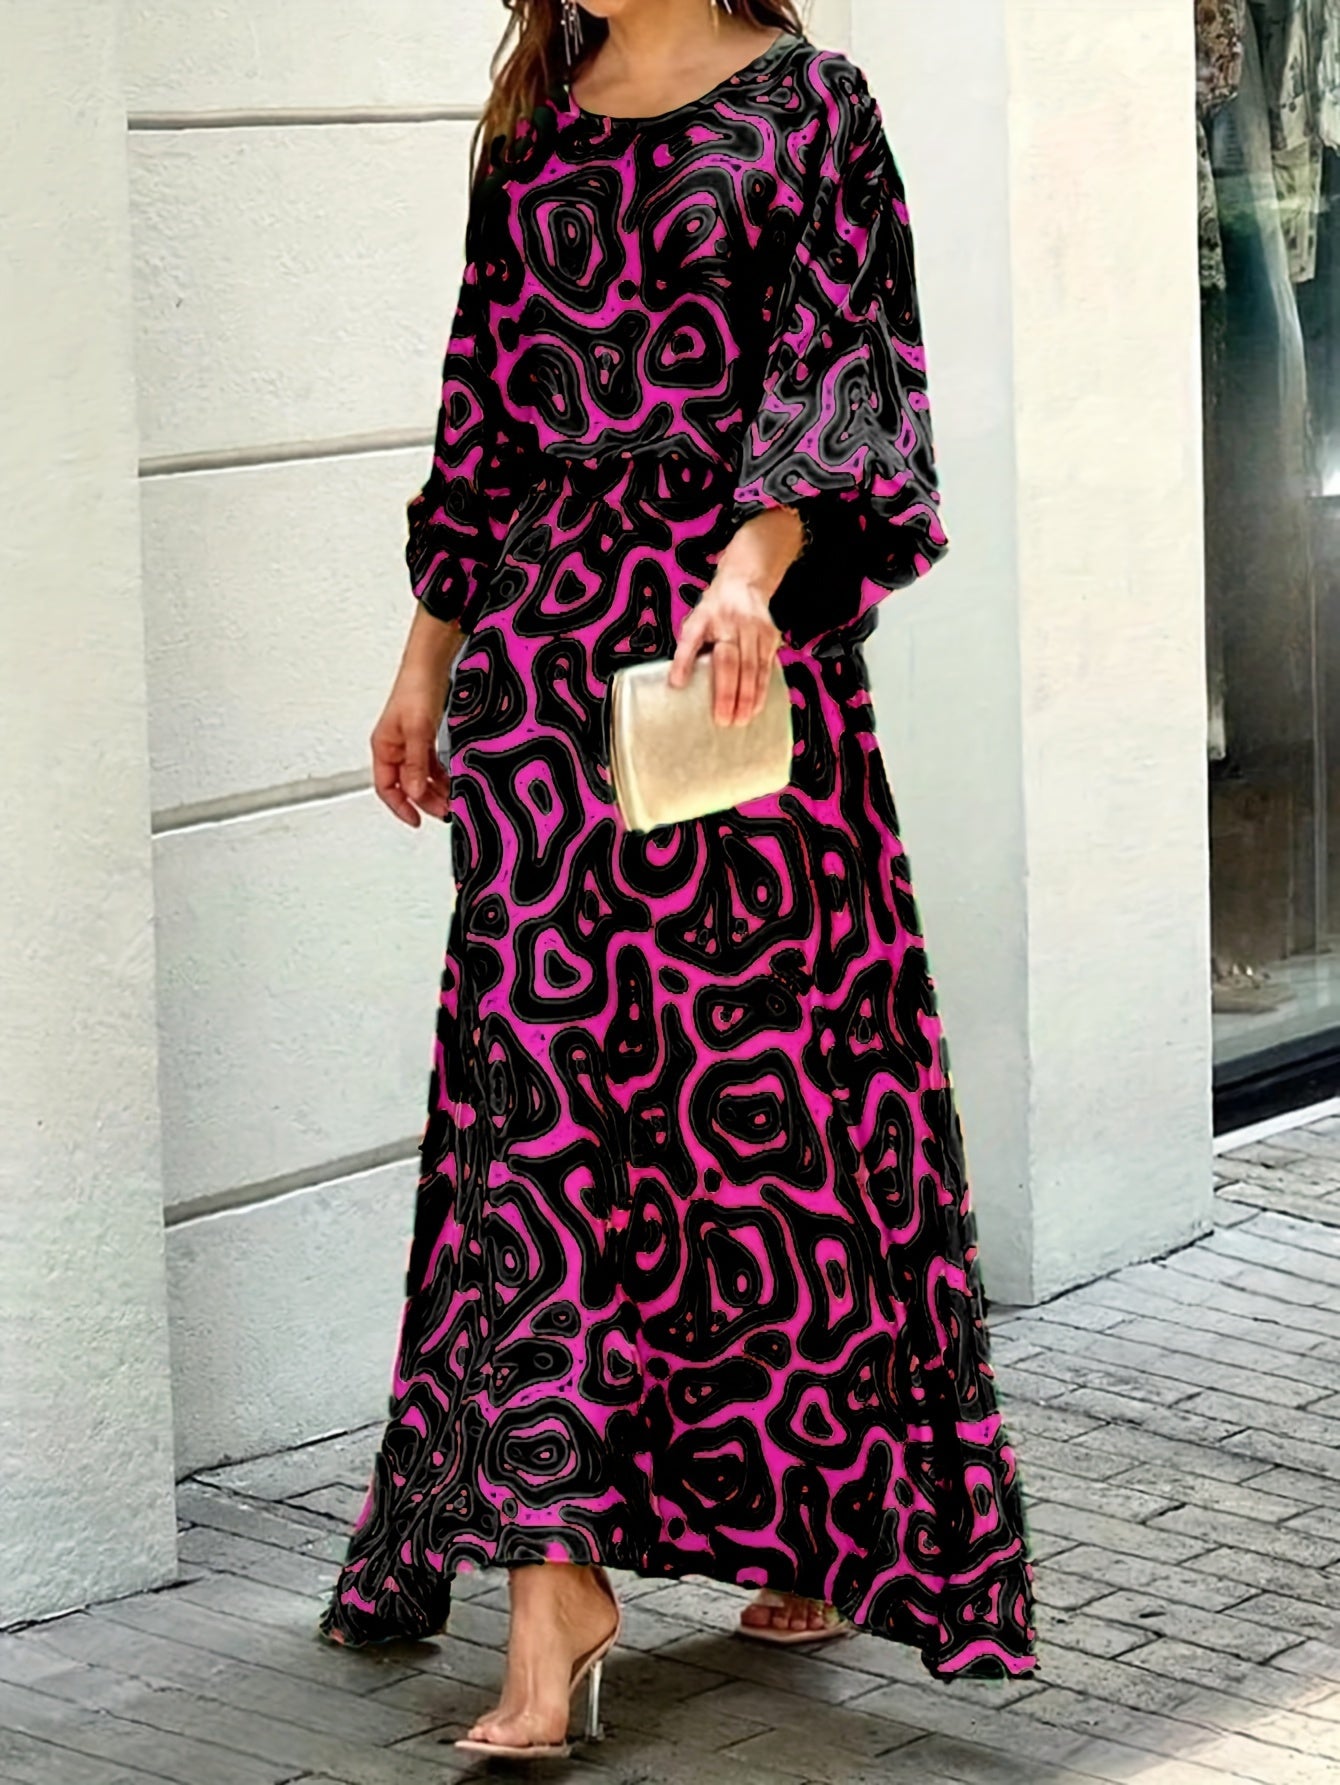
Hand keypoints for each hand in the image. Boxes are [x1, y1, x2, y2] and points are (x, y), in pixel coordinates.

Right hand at [371, 674, 451, 825]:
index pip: (386, 788)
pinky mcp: (423, 736)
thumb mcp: (417, 731)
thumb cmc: (416, 688)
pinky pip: (429, 764)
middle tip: (444, 812)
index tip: (416, 820)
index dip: (400, 807)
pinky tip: (451, 782)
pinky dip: (439, 775)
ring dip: (434, 790)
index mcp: (384, 747)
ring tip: (451, 800)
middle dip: (423, 802)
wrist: (430, 664)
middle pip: (405, 785)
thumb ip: (415, 764)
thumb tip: (413, 792)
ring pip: (419, 776)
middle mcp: (394, 748)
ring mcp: (409, 743)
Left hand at [669, 572, 781, 725]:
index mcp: (706, 618)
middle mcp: (731, 622)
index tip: (677, 683)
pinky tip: (757, 707)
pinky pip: (767, 667)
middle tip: (724, 720)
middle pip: (731, 662)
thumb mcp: (695, 623)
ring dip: (748, 696)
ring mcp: (754, 628)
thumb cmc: (714, 612)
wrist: (744, 583)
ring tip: (742, 720)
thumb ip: (688, 649)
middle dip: (728, 693)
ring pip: (753, 667)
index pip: (692, 640)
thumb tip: (678, 684)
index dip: (684, 661)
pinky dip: (762, 689)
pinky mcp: (770, 636)